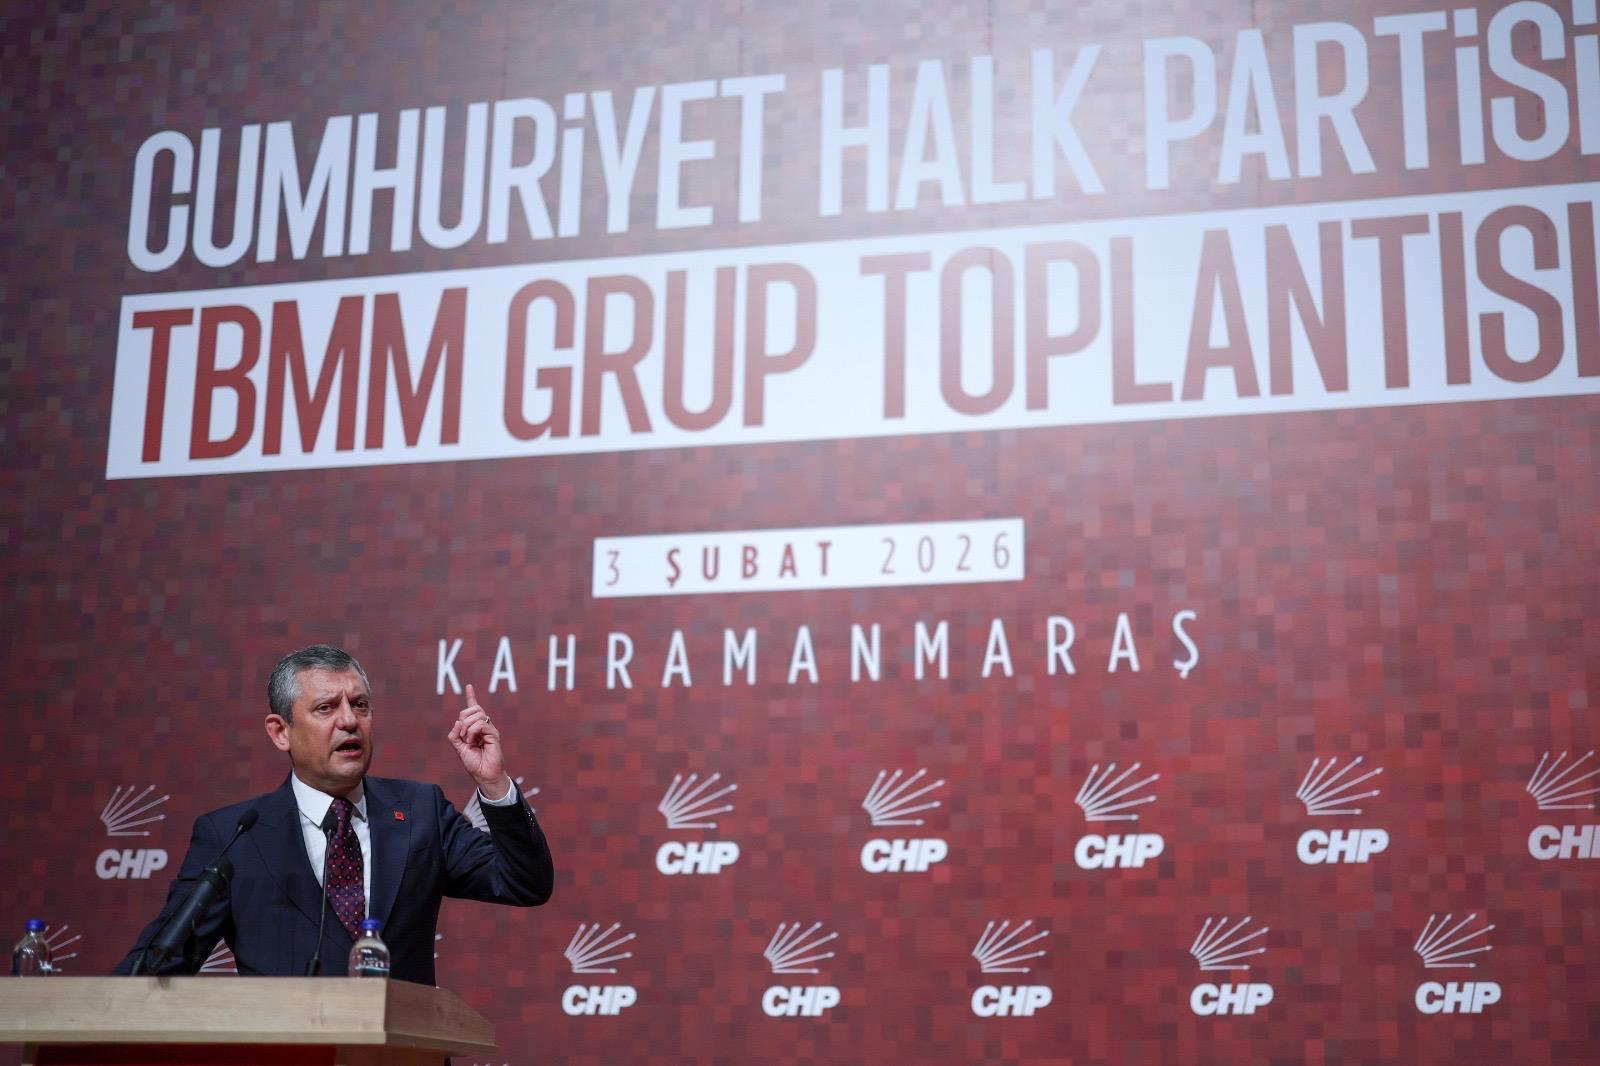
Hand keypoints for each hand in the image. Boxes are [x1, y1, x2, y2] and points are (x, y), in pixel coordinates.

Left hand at [448, 684, 510, 798]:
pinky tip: (473, 741)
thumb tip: (457, 722)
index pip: (473, 709)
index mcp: (475, 728)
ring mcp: (489, 729)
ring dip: (467, 728)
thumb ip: (455, 736)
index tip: (468, 686)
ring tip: (469, 741)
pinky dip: (473, 732)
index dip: (471, 697)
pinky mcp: (493, 734)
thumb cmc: (474, 763)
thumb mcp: (459, 749)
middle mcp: (483, 726)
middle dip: (463, 719)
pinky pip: (480, 724)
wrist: (484, 775)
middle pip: (472, 709)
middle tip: (463, 736)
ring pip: (476, 715)